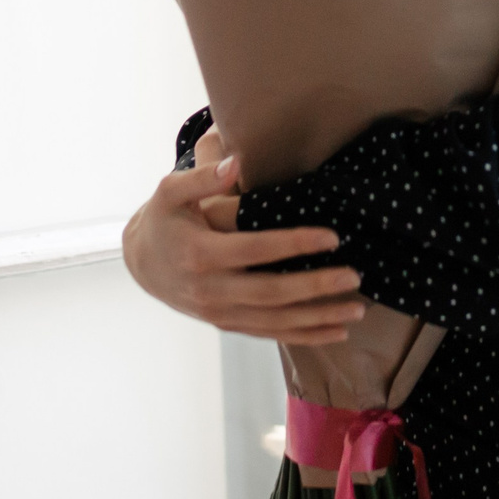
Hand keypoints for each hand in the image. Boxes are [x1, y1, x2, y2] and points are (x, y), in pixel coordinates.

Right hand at [123, 153, 365, 343]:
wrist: (141, 262)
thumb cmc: (165, 218)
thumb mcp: (170, 191)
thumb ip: (202, 176)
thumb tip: (235, 163)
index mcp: (200, 253)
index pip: (255, 250)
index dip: (294, 244)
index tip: (333, 237)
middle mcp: (210, 290)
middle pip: (271, 293)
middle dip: (316, 287)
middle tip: (354, 277)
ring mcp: (219, 313)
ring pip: (275, 322)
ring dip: (318, 318)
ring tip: (357, 311)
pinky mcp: (227, 325)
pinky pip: (270, 334)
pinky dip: (304, 335)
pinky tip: (336, 332)